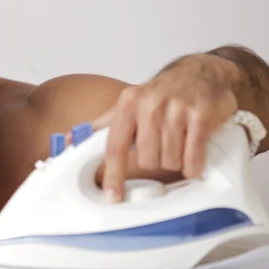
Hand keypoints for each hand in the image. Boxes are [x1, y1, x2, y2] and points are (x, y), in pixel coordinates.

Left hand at [93, 54, 238, 201]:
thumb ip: (99, 126)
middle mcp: (149, 105)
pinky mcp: (200, 116)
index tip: (112, 195)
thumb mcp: (126, 105)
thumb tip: (67, 142)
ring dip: (176, 159)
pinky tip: (193, 150)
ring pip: (170, 161)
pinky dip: (193, 163)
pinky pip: (193, 157)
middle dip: (155, 158)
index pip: (115, 146)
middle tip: (162, 143)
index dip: (113, 174)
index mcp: (127, 104)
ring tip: (179, 141)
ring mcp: (176, 110)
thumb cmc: (160, 94)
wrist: (200, 72)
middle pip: (147, 160)